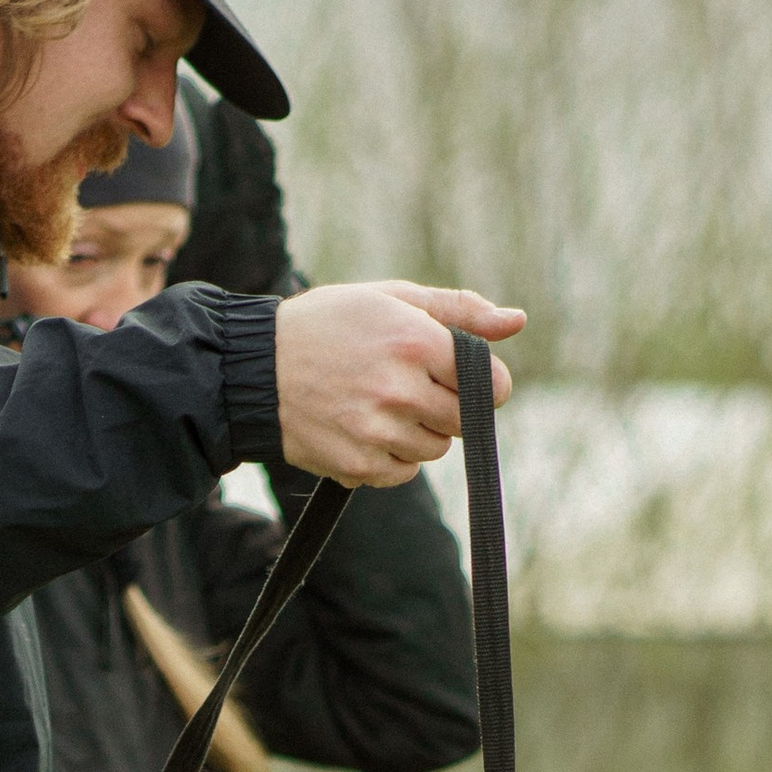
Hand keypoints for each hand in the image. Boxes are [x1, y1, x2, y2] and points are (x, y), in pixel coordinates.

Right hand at [273, 282, 524, 484]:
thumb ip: (458, 310)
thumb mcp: (391, 298)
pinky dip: (392, 457)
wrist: (255, 370)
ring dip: (419, 432)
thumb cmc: (330, 324)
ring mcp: (377, 432)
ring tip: (379, 404)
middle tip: (411, 386)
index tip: (459, 376)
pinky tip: (363, 427)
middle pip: (463, 421)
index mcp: (414, 341)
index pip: (488, 384)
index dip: (481, 381)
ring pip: (434, 449)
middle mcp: (399, 389)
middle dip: (447, 406)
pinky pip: (402, 473)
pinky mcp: (357, 465)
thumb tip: (516, 322)